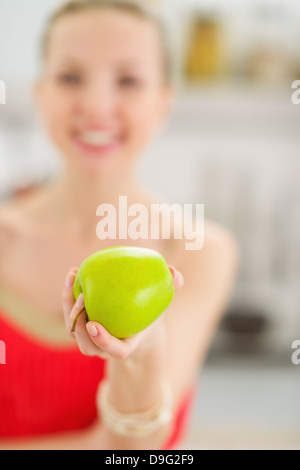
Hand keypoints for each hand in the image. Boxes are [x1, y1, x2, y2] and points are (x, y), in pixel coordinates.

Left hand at [62, 265, 183, 360]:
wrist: (137, 327)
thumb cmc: (151, 315)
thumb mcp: (163, 303)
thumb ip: (171, 289)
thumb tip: (174, 271)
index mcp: (127, 346)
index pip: (115, 351)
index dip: (103, 341)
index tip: (94, 324)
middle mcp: (106, 348)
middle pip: (87, 345)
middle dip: (79, 323)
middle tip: (82, 296)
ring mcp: (92, 340)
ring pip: (73, 331)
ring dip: (69, 307)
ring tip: (73, 278)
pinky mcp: (81, 328)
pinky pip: (70, 316)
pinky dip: (68, 296)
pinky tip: (73, 273)